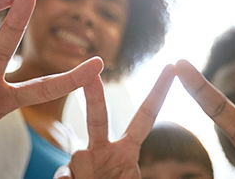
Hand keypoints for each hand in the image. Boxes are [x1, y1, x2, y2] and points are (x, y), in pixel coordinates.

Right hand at [54, 65, 174, 178]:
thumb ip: (126, 176)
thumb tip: (95, 166)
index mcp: (127, 151)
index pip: (145, 116)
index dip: (158, 92)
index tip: (170, 66)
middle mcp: (103, 150)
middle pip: (98, 116)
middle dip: (94, 94)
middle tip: (93, 75)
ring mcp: (82, 162)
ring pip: (79, 157)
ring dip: (85, 176)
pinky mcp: (64, 176)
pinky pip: (63, 177)